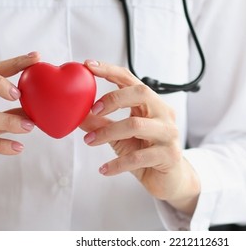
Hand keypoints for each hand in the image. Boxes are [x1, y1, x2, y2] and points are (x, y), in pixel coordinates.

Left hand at [79, 60, 199, 214]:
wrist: (170, 180)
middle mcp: (163, 113)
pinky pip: (138, 157)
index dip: (109, 71)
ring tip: (89, 141)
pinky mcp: (168, 155)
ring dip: (107, 132)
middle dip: (113, 98)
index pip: (130, 79)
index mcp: (151, 104)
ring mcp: (168, 133)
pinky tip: (104, 169)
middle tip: (93, 110)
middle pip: (140, 93)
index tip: (88, 65)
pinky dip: (117, 163)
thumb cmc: (145, 153)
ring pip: (136, 125)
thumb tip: (76, 114)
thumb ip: (100, 124)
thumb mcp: (119, 136)